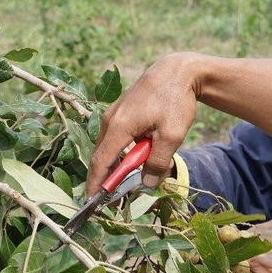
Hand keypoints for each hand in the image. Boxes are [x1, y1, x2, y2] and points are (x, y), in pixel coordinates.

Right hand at [87, 52, 203, 194]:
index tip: (93, 202)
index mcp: (119, 126)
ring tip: (129, 180)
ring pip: (110, 147)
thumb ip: (158, 161)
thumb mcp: (172, 135)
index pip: (101, 162)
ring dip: (117, 164)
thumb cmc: (175, 100)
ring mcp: (114, 114)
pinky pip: (116, 138)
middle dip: (107, 178)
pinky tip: (136, 157)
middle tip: (115, 200)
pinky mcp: (121, 111)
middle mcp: (111, 120)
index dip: (96, 184)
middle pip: (102, 156)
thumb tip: (147, 184)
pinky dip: (122, 151)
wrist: (178, 70)